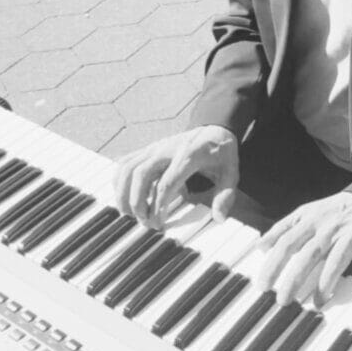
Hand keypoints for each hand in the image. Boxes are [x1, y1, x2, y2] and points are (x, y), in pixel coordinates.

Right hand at [113, 126, 238, 228]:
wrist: (214, 127)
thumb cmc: (221, 152)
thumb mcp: (232, 172)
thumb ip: (226, 195)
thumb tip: (219, 218)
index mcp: (189, 155)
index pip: (166, 183)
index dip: (158, 206)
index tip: (159, 223)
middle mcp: (167, 149)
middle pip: (141, 173)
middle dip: (137, 202)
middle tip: (145, 222)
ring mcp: (155, 148)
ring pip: (128, 167)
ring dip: (123, 192)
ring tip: (129, 214)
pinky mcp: (148, 149)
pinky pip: (125, 162)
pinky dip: (119, 180)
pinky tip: (124, 196)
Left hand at [256, 191, 351, 306]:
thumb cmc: (332, 211)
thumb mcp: (305, 213)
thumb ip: (282, 228)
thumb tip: (260, 246)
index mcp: (311, 220)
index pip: (287, 242)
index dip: (273, 263)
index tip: (263, 284)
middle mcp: (330, 226)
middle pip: (309, 253)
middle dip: (295, 278)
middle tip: (283, 300)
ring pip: (338, 258)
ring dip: (327, 282)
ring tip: (318, 303)